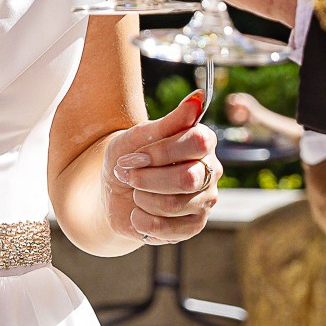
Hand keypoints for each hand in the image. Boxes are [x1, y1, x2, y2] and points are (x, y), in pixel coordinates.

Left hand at [102, 92, 221, 242]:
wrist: (115, 190)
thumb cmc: (129, 157)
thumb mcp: (139, 136)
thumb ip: (169, 121)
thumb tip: (198, 97)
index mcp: (202, 142)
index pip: (197, 142)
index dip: (162, 152)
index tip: (135, 156)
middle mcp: (211, 170)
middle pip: (187, 178)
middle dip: (146, 179)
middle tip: (127, 175)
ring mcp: (205, 200)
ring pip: (174, 204)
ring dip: (142, 198)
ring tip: (134, 192)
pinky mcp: (194, 225)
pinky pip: (168, 229)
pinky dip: (142, 220)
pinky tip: (138, 212)